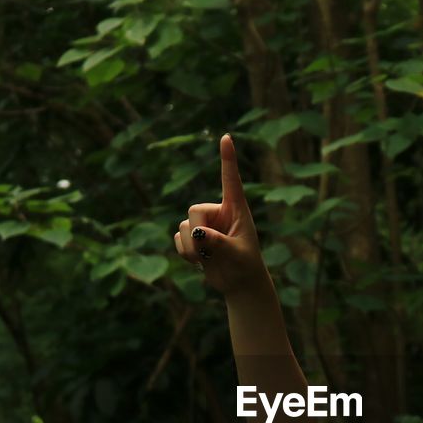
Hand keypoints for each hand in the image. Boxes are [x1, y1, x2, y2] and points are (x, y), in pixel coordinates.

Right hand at [174, 133, 266, 295]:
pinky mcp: (192, 237)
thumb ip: (219, 244)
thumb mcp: (236, 255)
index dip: (227, 159)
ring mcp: (203, 224)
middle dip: (199, 233)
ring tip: (208, 258)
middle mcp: (218, 212)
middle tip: (212, 250)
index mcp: (237, 209)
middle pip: (194, 211)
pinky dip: (185, 253)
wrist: (239, 284)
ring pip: (183, 227)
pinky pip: (177, 239)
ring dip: (192, 248)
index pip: (231, 180)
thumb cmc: (245, 267)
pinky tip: (200, 260)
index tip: (227, 137)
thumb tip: (197, 234)